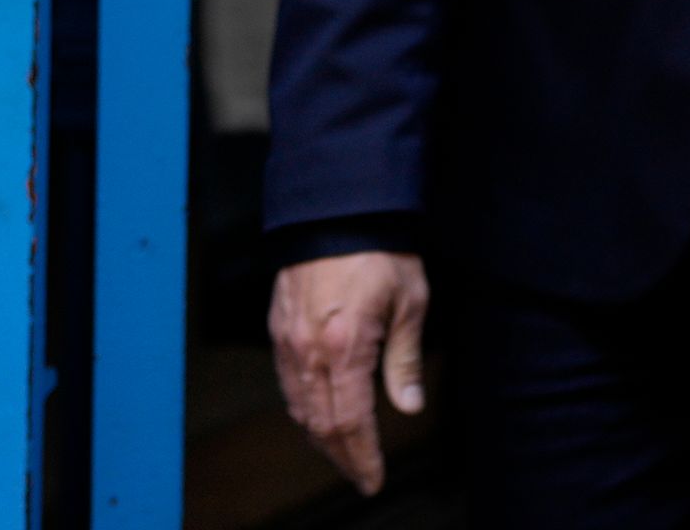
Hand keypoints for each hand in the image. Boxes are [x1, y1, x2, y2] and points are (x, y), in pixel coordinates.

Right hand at [270, 249, 430, 495]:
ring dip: (321, 438)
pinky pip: (288, 385)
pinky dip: (304, 410)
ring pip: (299, 409)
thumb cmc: (381, 252)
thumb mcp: (410, 302)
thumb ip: (405, 359)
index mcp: (345, 348)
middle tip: (362, 476)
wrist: (337, 210)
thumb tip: (408, 406)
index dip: (362, 457)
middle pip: (321, 425)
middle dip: (342, 457)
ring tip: (345, 454)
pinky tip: (320, 417)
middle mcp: (309, 352)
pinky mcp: (279, 331)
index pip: (351, 422)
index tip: (373, 480)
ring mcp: (288, 343)